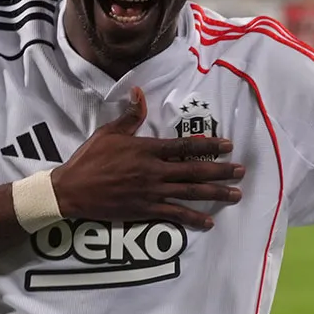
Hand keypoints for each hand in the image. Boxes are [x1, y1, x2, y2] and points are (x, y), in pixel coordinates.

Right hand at [51, 88, 243, 229]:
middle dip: (221, 171)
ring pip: (190, 193)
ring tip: (235, 195)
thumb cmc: (90, 159)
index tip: (228, 146)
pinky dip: (192, 218)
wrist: (72, 189)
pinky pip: (174, 214)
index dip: (209, 145)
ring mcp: (151, 192)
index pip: (185, 146)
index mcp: (147, 149)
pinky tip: (208, 221)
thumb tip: (140, 92)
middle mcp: (154, 170)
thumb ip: (130, 115)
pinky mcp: (145, 210)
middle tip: (241, 172)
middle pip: (195, 170)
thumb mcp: (109, 132)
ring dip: (215, 194)